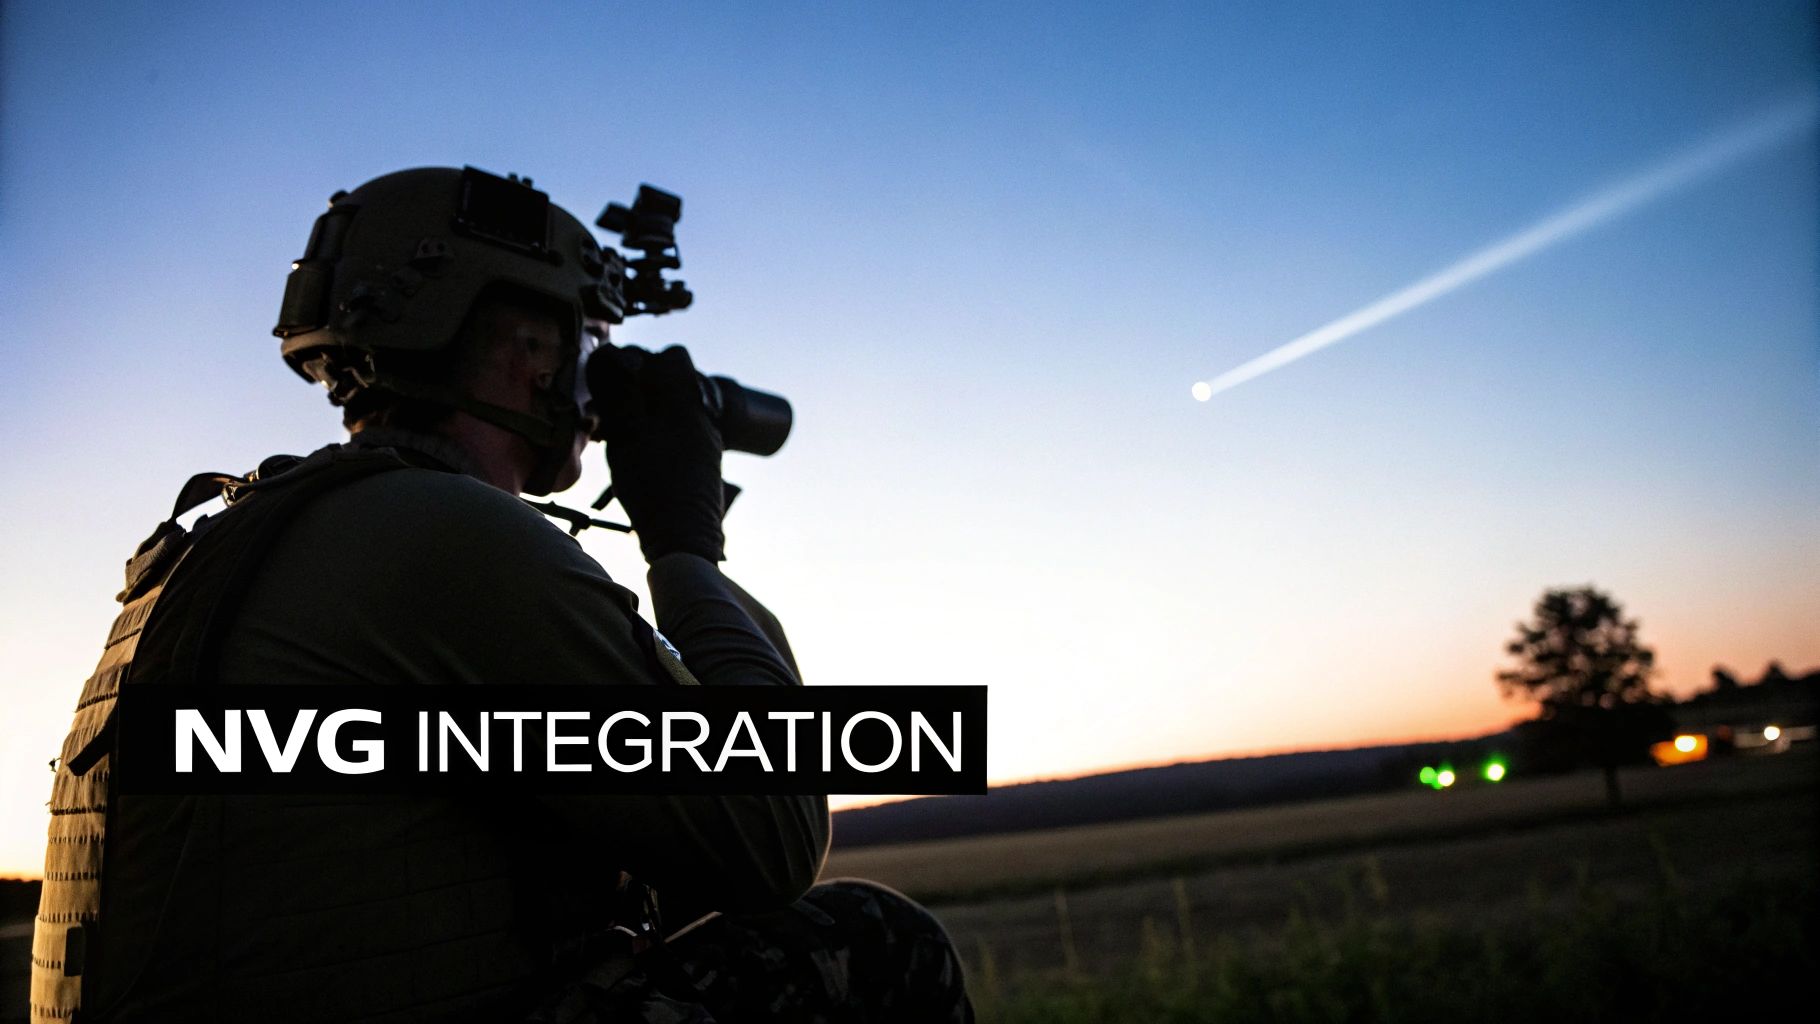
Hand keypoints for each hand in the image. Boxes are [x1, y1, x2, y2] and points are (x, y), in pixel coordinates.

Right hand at [588, 344, 726, 561]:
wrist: (686, 538)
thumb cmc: (654, 486)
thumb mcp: (626, 435)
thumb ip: (618, 393)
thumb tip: (609, 355)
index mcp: (686, 402)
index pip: (672, 358)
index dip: (641, 360)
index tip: (612, 378)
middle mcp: (702, 415)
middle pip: (677, 380)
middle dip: (644, 384)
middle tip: (614, 404)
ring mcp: (706, 438)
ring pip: (677, 406)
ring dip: (648, 408)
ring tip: (618, 429)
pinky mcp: (703, 459)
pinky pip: (680, 429)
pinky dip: (657, 430)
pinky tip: (637, 448)